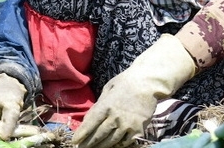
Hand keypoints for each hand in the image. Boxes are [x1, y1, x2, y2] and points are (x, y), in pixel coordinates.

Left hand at [73, 34, 194, 147]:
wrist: (149, 83)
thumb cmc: (127, 82)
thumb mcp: (109, 88)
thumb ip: (99, 104)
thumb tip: (89, 118)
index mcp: (106, 106)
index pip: (90, 125)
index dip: (81, 135)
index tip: (74, 141)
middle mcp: (115, 117)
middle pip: (98, 136)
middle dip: (88, 144)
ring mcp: (127, 125)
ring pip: (110, 142)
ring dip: (101, 146)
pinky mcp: (137, 129)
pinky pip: (125, 142)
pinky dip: (117, 145)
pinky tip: (113, 144)